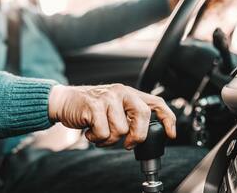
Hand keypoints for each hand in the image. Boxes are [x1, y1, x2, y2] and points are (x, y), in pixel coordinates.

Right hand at [48, 84, 175, 149]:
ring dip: (109, 139)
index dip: (168, 119)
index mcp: (129, 93)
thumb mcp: (114, 106)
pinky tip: (90, 131)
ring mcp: (108, 98)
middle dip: (136, 136)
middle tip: (127, 144)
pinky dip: (97, 138)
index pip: (156, 103)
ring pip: (121, 129)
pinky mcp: (94, 106)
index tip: (171, 134)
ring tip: (100, 132)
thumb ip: (129, 115)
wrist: (65, 101)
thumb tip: (143, 133)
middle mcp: (121, 92)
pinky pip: (104, 132)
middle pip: (143, 116)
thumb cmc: (90, 107)